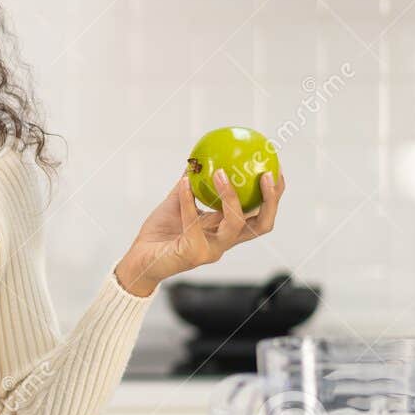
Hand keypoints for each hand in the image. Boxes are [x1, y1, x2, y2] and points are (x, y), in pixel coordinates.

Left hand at [114, 169, 285, 296]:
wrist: (139, 259)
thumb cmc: (159, 233)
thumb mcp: (178, 202)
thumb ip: (191, 183)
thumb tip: (199, 155)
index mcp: (226, 231)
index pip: (260, 215)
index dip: (274, 196)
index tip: (276, 169)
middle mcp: (224, 242)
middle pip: (262, 224)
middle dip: (270, 200)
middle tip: (266, 173)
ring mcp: (211, 250)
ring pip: (235, 224)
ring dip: (230, 195)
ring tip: (221, 172)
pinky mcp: (193, 254)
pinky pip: (194, 222)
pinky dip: (188, 200)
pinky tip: (184, 183)